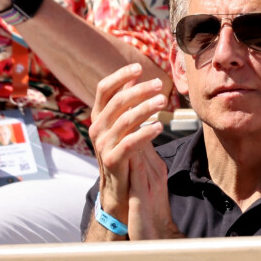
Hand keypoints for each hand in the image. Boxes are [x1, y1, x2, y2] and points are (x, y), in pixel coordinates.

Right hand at [89, 64, 173, 237]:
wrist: (119, 193)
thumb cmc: (124, 157)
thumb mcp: (122, 128)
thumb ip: (125, 106)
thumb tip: (132, 81)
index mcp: (98, 118)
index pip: (103, 89)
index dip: (119, 76)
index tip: (138, 67)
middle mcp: (97, 128)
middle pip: (116, 101)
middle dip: (138, 90)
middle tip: (159, 84)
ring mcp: (102, 145)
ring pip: (124, 120)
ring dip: (145, 108)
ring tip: (163, 101)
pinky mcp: (112, 161)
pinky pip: (129, 143)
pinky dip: (145, 133)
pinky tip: (160, 126)